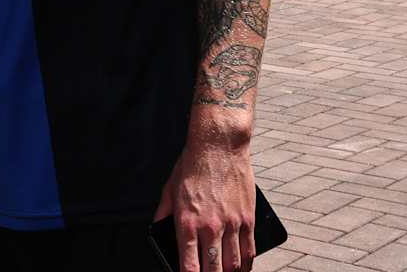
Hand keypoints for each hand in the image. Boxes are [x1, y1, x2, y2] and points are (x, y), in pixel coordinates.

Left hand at [155, 137, 256, 271]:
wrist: (218, 146)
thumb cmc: (192, 165)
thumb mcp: (169, 189)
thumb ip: (163, 213)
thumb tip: (156, 228)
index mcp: (187, 222)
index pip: (189, 265)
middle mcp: (210, 227)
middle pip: (213, 270)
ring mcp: (232, 224)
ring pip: (234, 265)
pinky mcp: (248, 219)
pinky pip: (250, 250)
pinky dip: (246, 264)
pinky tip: (241, 268)